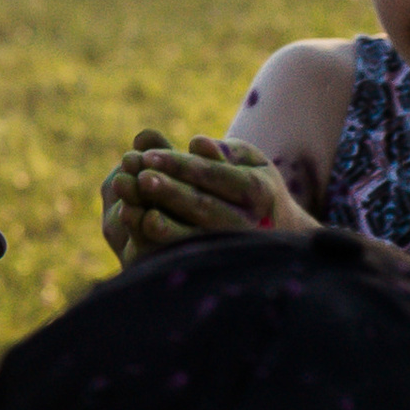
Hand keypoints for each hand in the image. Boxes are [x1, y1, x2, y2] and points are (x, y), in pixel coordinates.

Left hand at [102, 128, 312, 261]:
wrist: (280, 234)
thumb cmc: (254, 186)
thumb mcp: (249, 162)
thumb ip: (223, 152)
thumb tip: (196, 143)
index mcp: (258, 192)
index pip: (216, 176)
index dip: (181, 166)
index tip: (147, 156)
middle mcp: (250, 225)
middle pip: (206, 208)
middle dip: (170, 193)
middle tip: (138, 178)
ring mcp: (236, 250)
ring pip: (196, 238)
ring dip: (161, 224)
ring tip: (129, 208)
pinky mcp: (221, 265)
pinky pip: (189, 257)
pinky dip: (162, 243)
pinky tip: (139, 226)